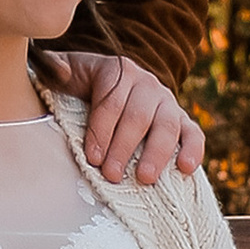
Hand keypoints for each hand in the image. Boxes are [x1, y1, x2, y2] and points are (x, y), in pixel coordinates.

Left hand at [37, 46, 205, 185]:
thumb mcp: (68, 74)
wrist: (109, 88)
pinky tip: (185, 168)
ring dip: (156, 153)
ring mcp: (167, 102)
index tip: (92, 157)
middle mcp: (146, 84)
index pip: (111, 101)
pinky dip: (193, 149)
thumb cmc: (82, 87)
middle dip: (124, 147)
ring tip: (145, 178)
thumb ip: (58, 70)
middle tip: (112, 175)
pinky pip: (193, 132)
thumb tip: (56, 69)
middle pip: (138, 116)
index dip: (101, 130)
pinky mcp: (182, 121)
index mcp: (118, 72)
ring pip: (167, 125)